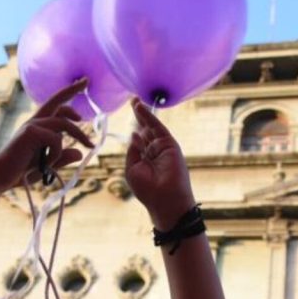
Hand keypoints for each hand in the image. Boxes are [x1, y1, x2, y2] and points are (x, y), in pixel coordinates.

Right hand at [0, 79, 93, 190]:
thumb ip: (63, 158)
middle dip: (72, 89)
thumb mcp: (48, 165)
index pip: (56, 105)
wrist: (1, 177)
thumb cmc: (22, 172)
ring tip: (88, 147)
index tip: (83, 84)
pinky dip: (57, 154)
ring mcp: (32, 125)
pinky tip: (47, 164)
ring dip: (79, 135)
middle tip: (86, 81)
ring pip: (64, 124)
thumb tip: (79, 154)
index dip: (69, 93)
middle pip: (57, 101)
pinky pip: (56, 140)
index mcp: (39, 125)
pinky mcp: (30, 132)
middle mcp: (35, 121)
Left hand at [125, 99, 194, 227]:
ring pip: (151, 127)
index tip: (127, 118)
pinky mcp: (170, 145)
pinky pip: (158, 128)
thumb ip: (133, 151)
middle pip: (145, 130)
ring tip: (134, 100)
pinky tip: (140, 108)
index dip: (133, 128)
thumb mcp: (133, 168)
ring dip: (143, 113)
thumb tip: (134, 134)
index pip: (138, 140)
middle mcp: (154, 152)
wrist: (165, 199)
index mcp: (144, 159)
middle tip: (132, 100)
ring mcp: (163, 148)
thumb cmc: (147, 190)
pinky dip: (149, 117)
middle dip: (138, 117)